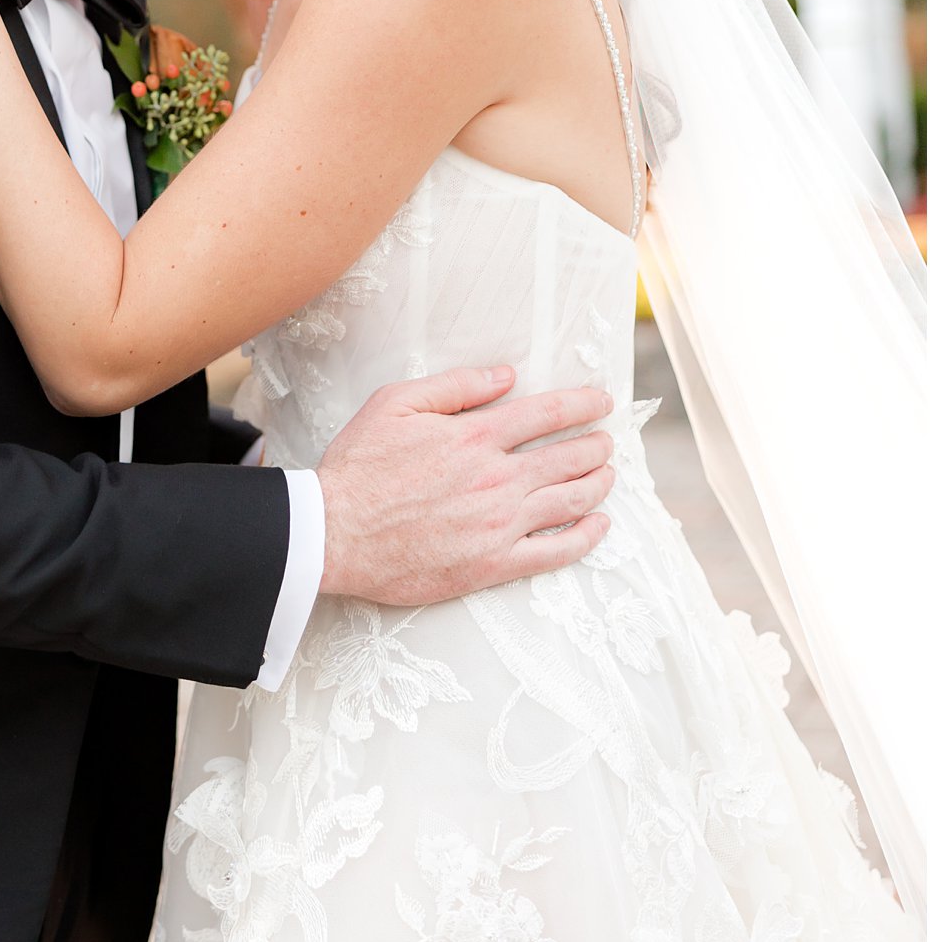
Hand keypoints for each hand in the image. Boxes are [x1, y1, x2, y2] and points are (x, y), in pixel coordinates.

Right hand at [315, 367, 614, 604]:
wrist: (334, 534)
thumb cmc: (360, 466)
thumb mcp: (396, 403)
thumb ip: (456, 386)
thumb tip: (506, 376)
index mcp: (475, 436)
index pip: (548, 413)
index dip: (583, 404)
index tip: (601, 401)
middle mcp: (497, 479)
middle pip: (569, 457)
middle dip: (596, 445)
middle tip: (606, 441)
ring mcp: (500, 525)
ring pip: (571, 501)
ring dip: (598, 484)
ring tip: (608, 475)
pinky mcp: (494, 565)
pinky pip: (556, 552)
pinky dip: (586, 537)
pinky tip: (599, 526)